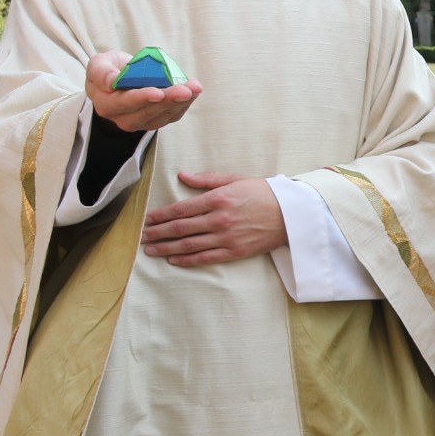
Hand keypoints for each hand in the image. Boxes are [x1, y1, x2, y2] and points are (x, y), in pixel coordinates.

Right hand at [86, 51, 200, 131]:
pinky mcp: (156, 120)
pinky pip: (172, 115)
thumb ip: (101, 72)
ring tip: (194, 88)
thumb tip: (111, 82)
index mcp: (106, 104)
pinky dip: (185, 103)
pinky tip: (194, 91)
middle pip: (148, 111)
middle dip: (169, 99)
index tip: (159, 92)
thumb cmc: (109, 70)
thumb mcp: (98, 64)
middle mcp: (123, 118)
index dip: (142, 98)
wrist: (118, 82)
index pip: (125, 103)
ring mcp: (141, 122)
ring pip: (163, 115)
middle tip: (186, 89)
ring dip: (181, 102)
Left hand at [142, 172, 287, 266]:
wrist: (292, 214)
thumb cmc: (264, 193)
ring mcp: (226, 238)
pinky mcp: (234, 252)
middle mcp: (219, 219)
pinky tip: (173, 259)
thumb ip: (207, 179)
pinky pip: (204, 258)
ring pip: (188, 245)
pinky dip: (186, 260)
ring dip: (166, 248)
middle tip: (142, 236)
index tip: (147, 219)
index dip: (161, 215)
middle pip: (180, 228)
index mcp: (219, 199)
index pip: (181, 209)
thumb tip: (182, 175)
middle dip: (158, 233)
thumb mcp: (236, 179)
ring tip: (151, 249)